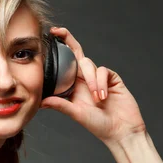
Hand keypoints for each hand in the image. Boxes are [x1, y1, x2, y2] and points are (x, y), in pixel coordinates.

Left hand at [40, 27, 146, 145]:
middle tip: (58, 31)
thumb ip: (60, 105)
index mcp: (73, 86)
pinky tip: (103, 96)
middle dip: (68, 40)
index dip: (58, 51)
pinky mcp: (112, 78)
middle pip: (76, 54)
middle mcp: (85, 79)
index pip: (64, 64)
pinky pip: (103, 72)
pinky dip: (101, 83)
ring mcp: (99, 78)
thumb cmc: (98, 125)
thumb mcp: (76, 114)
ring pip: (89, 65)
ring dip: (92, 81)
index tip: (48, 38)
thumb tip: (41, 101)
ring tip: (97, 99)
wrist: (122, 131)